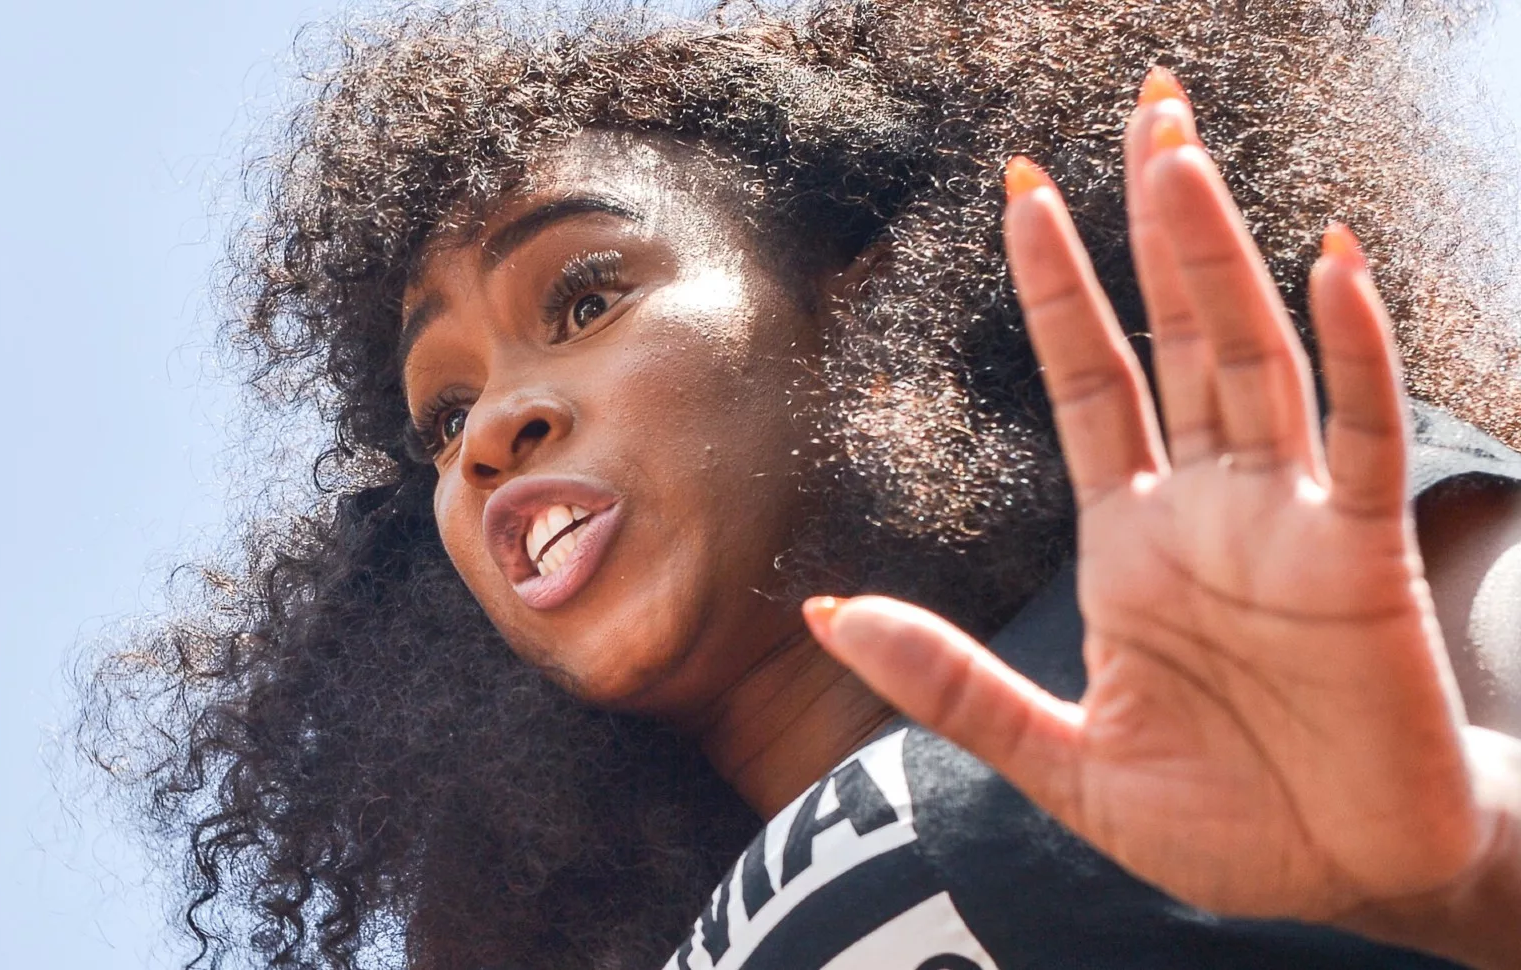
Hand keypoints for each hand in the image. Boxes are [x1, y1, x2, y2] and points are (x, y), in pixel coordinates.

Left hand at [805, 69, 1515, 942]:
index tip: (1024, 191)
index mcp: (1131, 538)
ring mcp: (1288, 521)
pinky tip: (1330, 265)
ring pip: (1253, 359)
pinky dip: (1350, 353)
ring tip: (1178, 157)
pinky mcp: (1362, 559)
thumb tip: (824, 617)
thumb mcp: (1059, 758)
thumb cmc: (1212, 819)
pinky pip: (1359, 436)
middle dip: (1156, 226)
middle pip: (1179, 336)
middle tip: (1143, 108)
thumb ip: (950, 686)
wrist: (1336, 881)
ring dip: (1217, 259)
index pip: (1090, 380)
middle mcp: (1209, 506)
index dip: (1058, 287)